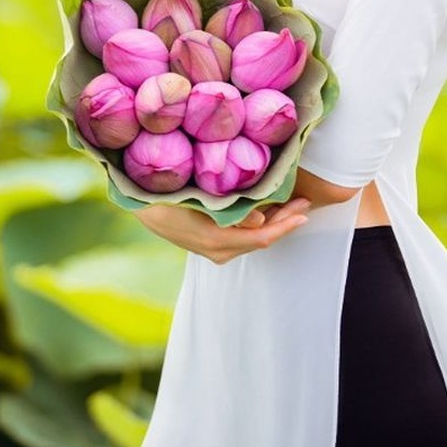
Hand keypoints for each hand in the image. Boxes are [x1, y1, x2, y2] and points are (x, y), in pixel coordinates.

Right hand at [134, 197, 310, 263]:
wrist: (141, 204)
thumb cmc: (168, 196)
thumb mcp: (197, 198)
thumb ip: (231, 211)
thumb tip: (261, 218)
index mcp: (217, 240)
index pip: (262, 237)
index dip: (285, 225)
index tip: (304, 211)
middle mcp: (219, 251)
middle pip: (262, 238)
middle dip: (285, 221)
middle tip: (305, 202)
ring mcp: (215, 250)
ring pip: (254, 238)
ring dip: (275, 221)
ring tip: (292, 202)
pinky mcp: (212, 244)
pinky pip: (243, 236)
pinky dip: (260, 223)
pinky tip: (269, 208)